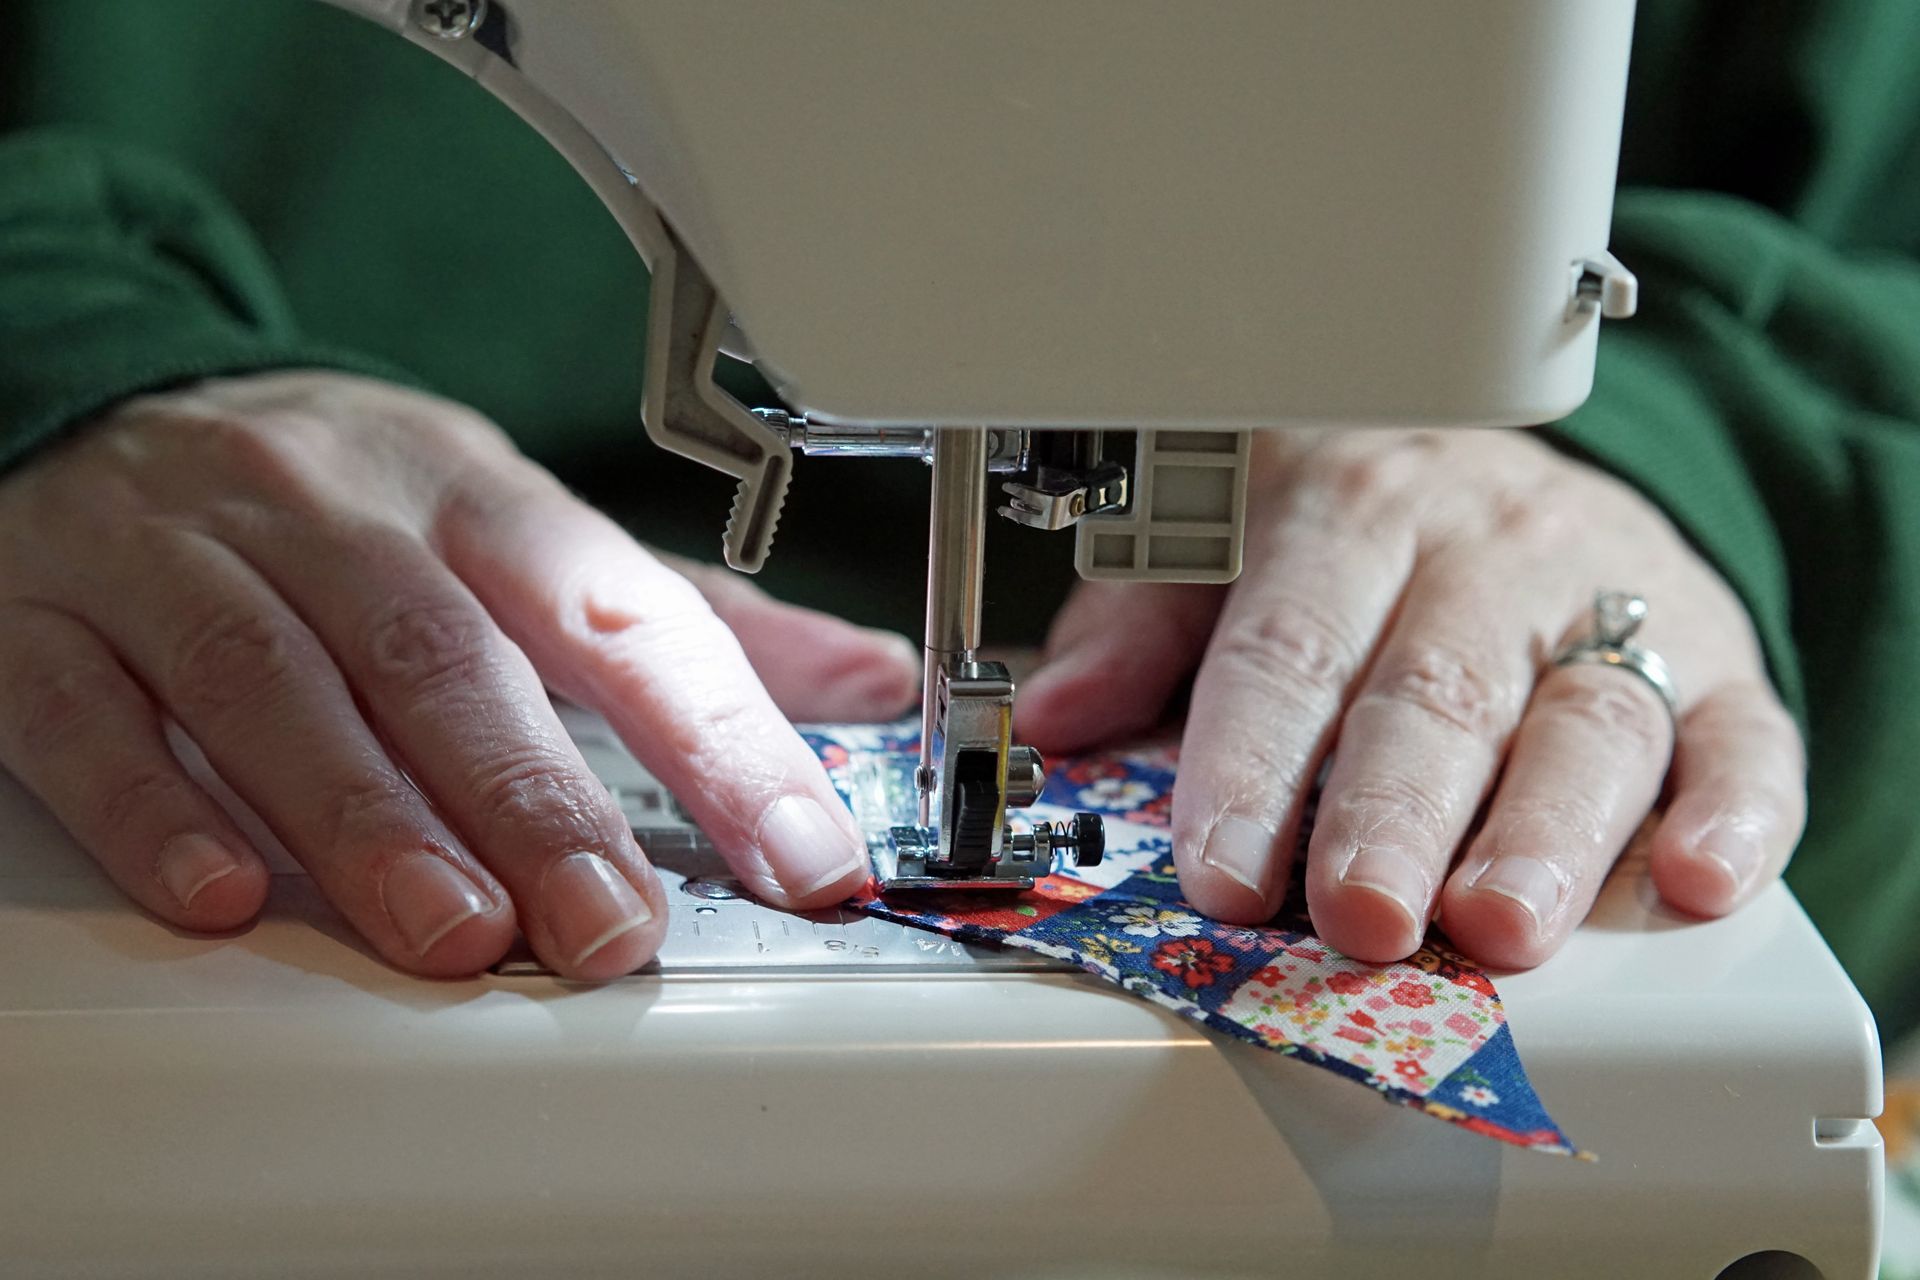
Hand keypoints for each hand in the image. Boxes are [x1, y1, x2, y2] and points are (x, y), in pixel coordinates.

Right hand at [0, 372, 917, 978]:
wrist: (120, 401)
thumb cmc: (356, 503)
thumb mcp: (529, 530)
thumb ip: (692, 625)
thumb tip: (873, 683)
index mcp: (479, 498)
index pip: (622, 614)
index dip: (724, 739)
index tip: (805, 854)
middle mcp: (338, 516)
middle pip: (448, 661)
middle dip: (538, 804)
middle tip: (609, 929)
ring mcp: (184, 560)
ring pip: (279, 685)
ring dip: (370, 818)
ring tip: (453, 931)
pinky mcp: (50, 617)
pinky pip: (92, 713)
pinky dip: (155, 805)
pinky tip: (220, 894)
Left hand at [1017, 429, 1804, 968]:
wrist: (1508, 462)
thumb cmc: (1354, 528)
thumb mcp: (1223, 538)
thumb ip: (1141, 628)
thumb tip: (1052, 714)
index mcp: (1349, 515)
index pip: (1290, 648)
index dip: (1250, 764)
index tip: (1217, 870)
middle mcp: (1487, 551)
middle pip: (1437, 692)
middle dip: (1394, 813)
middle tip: (1358, 914)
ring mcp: (1612, 602)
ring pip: (1585, 718)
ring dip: (1546, 830)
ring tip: (1502, 922)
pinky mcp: (1719, 660)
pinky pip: (1744, 733)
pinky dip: (1735, 810)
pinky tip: (1700, 877)